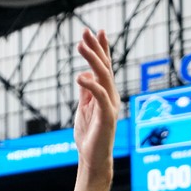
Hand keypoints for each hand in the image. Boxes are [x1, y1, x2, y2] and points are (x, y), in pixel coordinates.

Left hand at [73, 29, 119, 174]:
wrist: (93, 158)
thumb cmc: (89, 136)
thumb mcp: (84, 109)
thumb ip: (85, 93)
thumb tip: (84, 76)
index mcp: (105, 94)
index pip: (104, 67)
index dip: (101, 49)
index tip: (95, 32)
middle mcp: (111, 96)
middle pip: (104, 67)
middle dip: (96, 48)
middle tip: (85, 31)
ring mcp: (110, 105)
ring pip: (103, 77)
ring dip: (92, 60)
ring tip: (80, 46)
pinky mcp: (107, 116)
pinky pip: (100, 96)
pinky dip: (91, 85)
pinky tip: (79, 77)